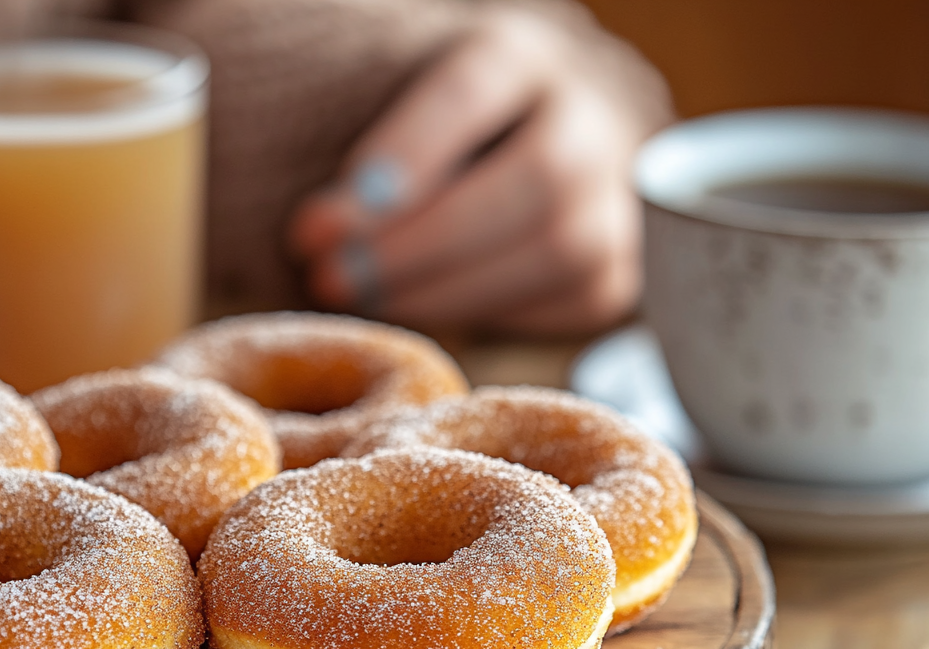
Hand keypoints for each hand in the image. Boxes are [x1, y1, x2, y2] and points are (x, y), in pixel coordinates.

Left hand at [290, 5, 671, 334]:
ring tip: (363, 299)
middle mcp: (593, 113)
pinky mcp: (624, 268)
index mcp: (526, 53)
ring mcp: (621, 195)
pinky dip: (490, 315)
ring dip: (446, 290)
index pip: (470, 90)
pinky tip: (422, 309)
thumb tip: (304, 207)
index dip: (400, 157)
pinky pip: (571, 303)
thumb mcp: (406, 90)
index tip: (317, 222)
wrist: (555, 138)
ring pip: (561, 251)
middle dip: (420, 243)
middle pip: (535, 179)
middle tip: (329, 277)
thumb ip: (360, 126)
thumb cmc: (445, 124)